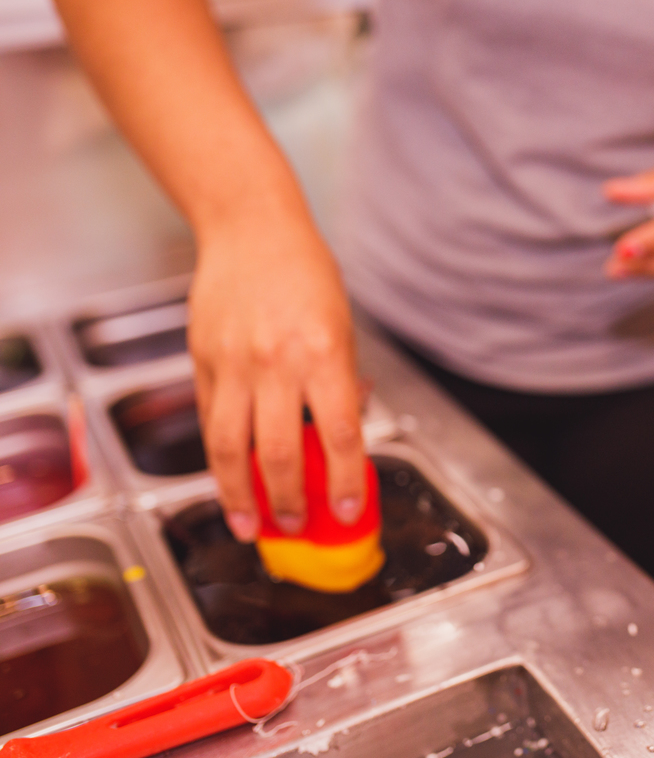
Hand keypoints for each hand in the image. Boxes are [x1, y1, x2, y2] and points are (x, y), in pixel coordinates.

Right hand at [189, 210, 364, 542]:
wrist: (250, 230)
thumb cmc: (306, 276)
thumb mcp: (343, 327)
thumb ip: (342, 383)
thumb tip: (344, 437)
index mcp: (323, 353)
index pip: (339, 433)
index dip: (344, 480)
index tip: (347, 509)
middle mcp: (276, 363)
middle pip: (278, 452)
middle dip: (287, 500)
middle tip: (294, 527)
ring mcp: (233, 364)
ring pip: (229, 447)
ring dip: (239, 495)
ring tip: (248, 525)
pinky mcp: (202, 361)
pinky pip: (211, 421)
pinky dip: (219, 458)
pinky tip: (228, 481)